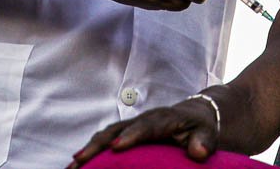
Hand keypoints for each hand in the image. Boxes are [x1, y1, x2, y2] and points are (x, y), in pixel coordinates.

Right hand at [67, 98, 218, 168]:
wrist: (195, 115)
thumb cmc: (200, 128)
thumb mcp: (207, 134)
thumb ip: (204, 142)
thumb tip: (198, 152)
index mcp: (163, 118)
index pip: (146, 126)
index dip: (132, 135)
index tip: (117, 147)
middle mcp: (143, 119)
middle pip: (117, 129)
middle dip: (98, 144)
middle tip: (80, 159)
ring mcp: (132, 125)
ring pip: (106, 134)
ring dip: (89, 149)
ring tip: (72, 166)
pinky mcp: (125, 132)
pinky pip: (105, 139)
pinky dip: (91, 150)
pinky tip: (77, 165)